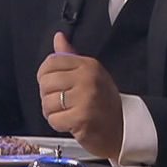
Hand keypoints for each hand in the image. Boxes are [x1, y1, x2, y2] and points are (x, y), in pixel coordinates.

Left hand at [37, 32, 123, 160]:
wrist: (122, 128)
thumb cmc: (103, 102)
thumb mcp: (90, 73)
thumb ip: (70, 56)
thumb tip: (58, 37)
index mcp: (88, 65)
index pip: (51, 62)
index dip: (44, 75)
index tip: (52, 84)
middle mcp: (88, 78)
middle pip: (46, 82)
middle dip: (47, 96)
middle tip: (61, 102)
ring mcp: (86, 98)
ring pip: (47, 102)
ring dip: (52, 112)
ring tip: (66, 113)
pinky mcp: (82, 118)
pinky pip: (54, 120)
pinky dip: (58, 124)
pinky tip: (70, 123)